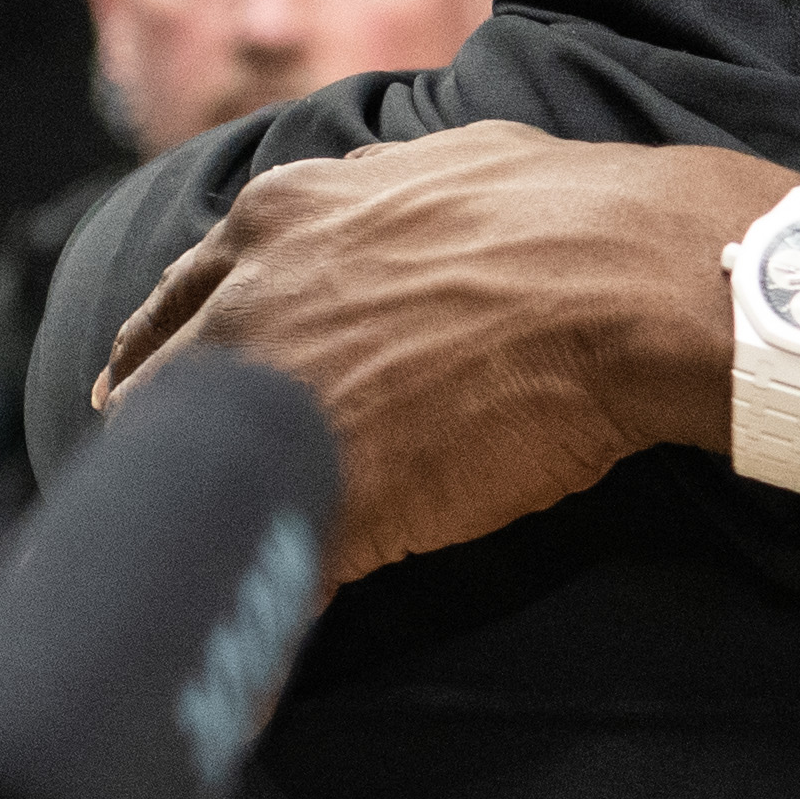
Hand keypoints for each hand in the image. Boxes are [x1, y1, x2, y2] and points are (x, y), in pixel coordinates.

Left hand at [100, 120, 799, 585]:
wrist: (641, 285)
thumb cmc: (578, 217)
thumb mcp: (446, 165)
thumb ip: (374, 207)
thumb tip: (374, 228)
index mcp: (275, 221)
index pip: (174, 313)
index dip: (173, 366)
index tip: (158, 403)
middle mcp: (247, 304)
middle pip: (159, 406)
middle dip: (179, 452)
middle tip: (201, 497)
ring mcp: (278, 402)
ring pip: (200, 491)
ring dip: (224, 525)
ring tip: (229, 577)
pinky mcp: (330, 495)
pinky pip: (273, 567)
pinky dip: (275, 600)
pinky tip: (275, 633)